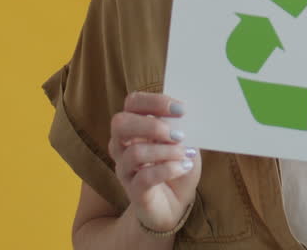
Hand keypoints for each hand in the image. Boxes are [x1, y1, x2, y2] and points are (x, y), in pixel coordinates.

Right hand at [107, 92, 201, 232]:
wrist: (174, 205)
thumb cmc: (177, 167)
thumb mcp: (184, 143)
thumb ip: (182, 128)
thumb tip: (186, 115)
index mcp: (134, 127)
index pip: (132, 103)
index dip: (154, 101)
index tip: (181, 109)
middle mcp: (123, 146)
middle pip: (120, 123)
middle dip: (151, 125)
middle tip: (177, 134)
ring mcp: (126, 169)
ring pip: (134, 152)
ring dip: (164, 151)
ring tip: (185, 154)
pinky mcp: (134, 191)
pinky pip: (144, 177)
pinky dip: (168, 169)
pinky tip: (184, 167)